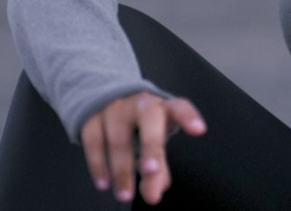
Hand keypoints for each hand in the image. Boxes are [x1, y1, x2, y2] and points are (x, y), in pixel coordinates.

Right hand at [81, 91, 206, 204]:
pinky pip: (94, 142)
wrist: (105, 97)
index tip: (198, 129)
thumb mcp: (154, 140)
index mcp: (162, 107)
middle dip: (150, 146)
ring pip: (118, 138)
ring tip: (125, 194)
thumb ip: (159, 168)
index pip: (179, 107)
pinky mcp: (92, 117)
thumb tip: (154, 194)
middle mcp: (140, 104)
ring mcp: (114, 108)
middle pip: (148, 120)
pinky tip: (104, 183)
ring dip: (122, 169)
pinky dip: (98, 165)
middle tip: (151, 170)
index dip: (188, 117)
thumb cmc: (140, 124)